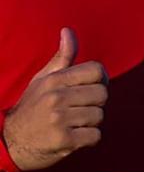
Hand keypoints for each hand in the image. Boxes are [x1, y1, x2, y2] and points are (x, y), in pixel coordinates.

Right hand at [4, 31, 104, 171]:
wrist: (12, 141)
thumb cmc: (33, 106)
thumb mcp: (43, 79)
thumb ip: (62, 57)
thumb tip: (68, 30)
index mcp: (54, 80)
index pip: (97, 70)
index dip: (100, 80)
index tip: (89, 88)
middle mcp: (56, 97)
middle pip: (102, 94)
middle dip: (95, 103)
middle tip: (77, 109)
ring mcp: (59, 119)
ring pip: (99, 116)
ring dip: (90, 122)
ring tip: (72, 123)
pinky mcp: (64, 140)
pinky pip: (95, 136)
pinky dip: (88, 139)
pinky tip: (73, 136)